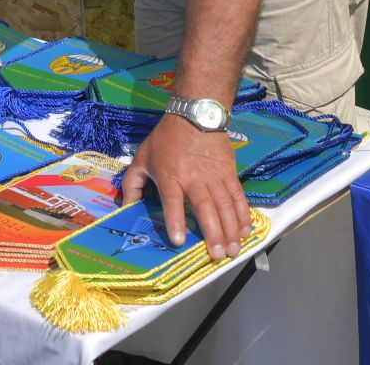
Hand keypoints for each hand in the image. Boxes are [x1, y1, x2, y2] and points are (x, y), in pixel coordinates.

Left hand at [121, 114, 249, 259]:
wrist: (195, 114)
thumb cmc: (166, 139)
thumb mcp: (142, 158)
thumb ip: (132, 184)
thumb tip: (124, 209)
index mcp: (170, 177)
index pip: (172, 201)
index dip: (175, 220)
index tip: (178, 240)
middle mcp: (194, 178)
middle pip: (205, 208)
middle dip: (213, 233)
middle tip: (217, 255)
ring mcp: (214, 175)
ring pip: (225, 205)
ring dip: (231, 229)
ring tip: (234, 250)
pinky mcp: (229, 171)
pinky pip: (237, 195)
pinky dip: (243, 214)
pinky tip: (245, 230)